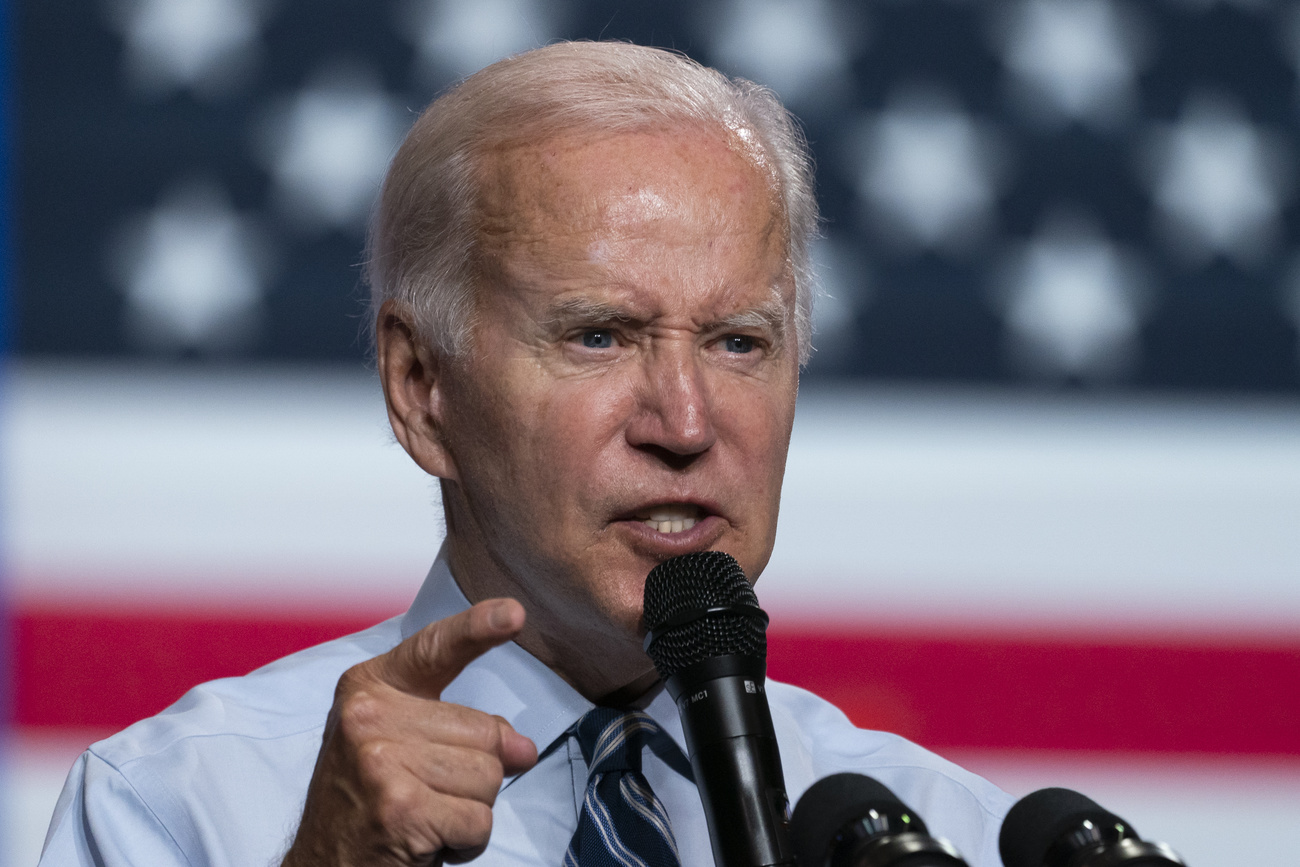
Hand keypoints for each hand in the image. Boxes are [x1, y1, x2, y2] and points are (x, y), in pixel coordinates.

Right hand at [282, 599, 538, 865]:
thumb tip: (523, 749)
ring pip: (490, 778)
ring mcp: (381, 760)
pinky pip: (478, 822)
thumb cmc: (366, 802)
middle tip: (427, 795)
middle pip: (486, 732)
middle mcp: (368, 715)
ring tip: (425, 817)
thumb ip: (460, 729)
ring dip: (469, 811)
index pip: (436, 647)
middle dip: (476, 775)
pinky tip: (425, 842)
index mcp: (369, 686)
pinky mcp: (399, 807)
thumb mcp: (401, 745)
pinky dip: (464, 843)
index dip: (479, 627)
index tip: (516, 613)